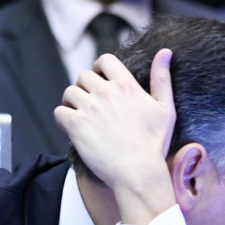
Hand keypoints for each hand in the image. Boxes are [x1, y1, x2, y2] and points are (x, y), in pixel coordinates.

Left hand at [54, 49, 177, 224]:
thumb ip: (162, 78)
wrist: (138, 172)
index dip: (99, 68)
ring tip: (82, 117)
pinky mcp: (75, 125)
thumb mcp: (165, 108)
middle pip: (83, 76)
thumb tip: (165, 52)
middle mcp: (105, 92)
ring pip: (69, 93)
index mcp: (126, 85)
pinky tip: (74, 129)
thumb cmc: (154, 143)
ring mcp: (89, 108)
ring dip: (73, 103)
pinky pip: (59, 112)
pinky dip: (63, 119)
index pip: (104, 60)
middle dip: (85, 88)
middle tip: (92, 105)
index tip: (101, 80)